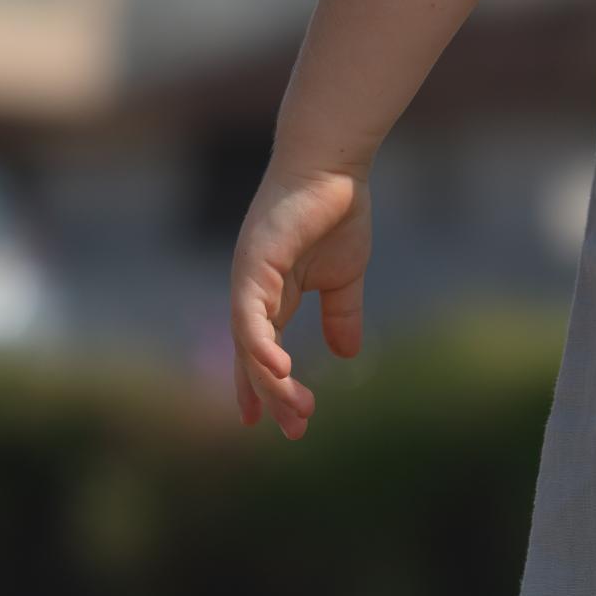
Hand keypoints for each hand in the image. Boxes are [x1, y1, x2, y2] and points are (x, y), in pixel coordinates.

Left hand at [230, 162, 372, 438]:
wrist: (334, 167)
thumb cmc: (337, 210)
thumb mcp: (344, 276)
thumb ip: (342, 314)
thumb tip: (348, 354)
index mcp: (271, 294)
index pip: (260, 350)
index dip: (261, 385)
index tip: (271, 423)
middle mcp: (251, 291)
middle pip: (252, 355)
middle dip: (272, 394)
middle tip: (296, 428)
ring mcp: (248, 279)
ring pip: (249, 343)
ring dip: (270, 379)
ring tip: (295, 408)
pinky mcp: (252, 265)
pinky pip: (249, 316)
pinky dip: (260, 346)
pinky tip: (278, 370)